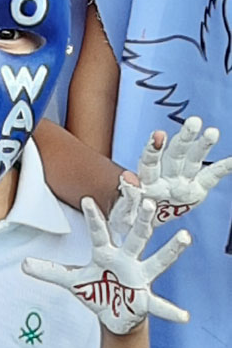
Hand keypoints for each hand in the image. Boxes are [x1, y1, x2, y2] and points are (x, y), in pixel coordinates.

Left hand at [23, 197, 190, 333]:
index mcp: (106, 253)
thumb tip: (22, 264)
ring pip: (157, 261)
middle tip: (149, 202)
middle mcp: (127, 260)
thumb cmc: (96, 289)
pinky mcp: (146, 299)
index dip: (94, 217)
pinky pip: (161, 306)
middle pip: (136, 237)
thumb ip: (49, 271)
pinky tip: (184, 317)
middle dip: (142, 221)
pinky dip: (171, 312)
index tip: (86, 199)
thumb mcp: (71, 280)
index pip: (100, 232)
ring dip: (171, 250)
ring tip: (185, 238)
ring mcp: (140, 278)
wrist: (114, 312)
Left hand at [109, 117, 231, 237]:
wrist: (143, 225)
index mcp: (147, 178)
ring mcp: (182, 180)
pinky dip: (223, 167)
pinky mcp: (196, 190)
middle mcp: (165, 174)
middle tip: (193, 121)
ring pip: (193, 160)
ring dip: (202, 146)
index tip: (158, 135)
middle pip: (175, 154)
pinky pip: (211, 176)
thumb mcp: (127, 208)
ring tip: (212, 131)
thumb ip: (129, 194)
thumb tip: (126, 177)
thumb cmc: (133, 212)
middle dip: (184, 138)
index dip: (153, 149)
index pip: (150, 160)